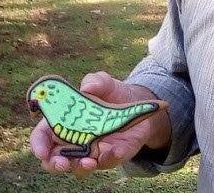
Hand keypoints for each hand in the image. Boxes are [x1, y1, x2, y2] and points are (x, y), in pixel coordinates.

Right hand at [29, 71, 170, 177]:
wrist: (139, 103)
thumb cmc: (112, 92)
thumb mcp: (105, 82)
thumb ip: (95, 81)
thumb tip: (87, 87)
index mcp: (64, 121)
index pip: (42, 136)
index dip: (38, 144)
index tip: (41, 151)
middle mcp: (73, 140)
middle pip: (54, 159)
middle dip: (54, 164)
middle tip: (62, 163)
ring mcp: (91, 151)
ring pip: (78, 168)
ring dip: (80, 167)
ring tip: (89, 162)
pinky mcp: (110, 156)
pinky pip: (107, 163)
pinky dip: (109, 158)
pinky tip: (115, 150)